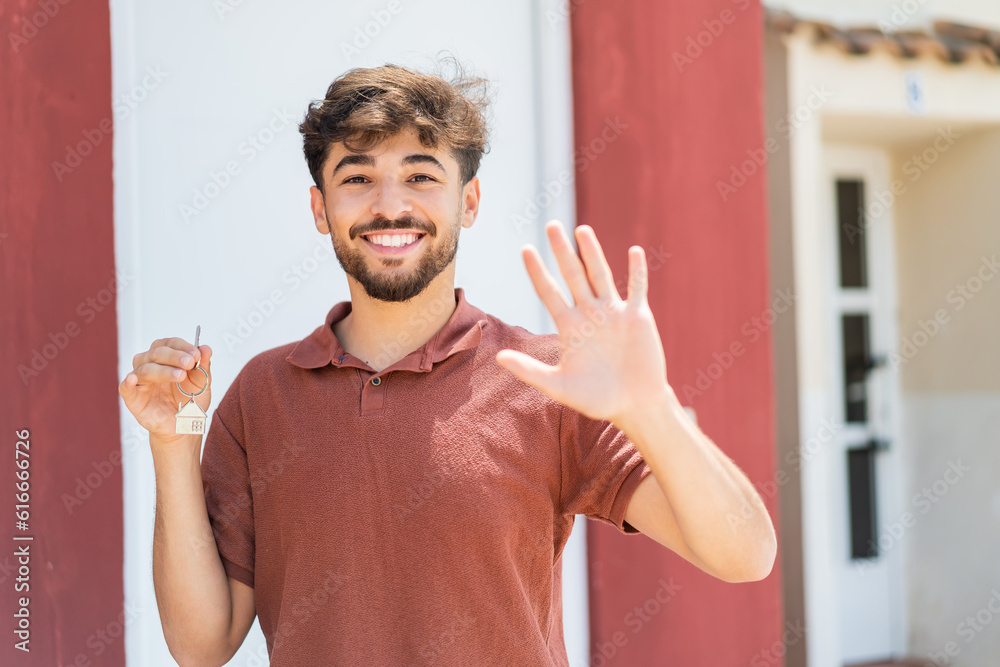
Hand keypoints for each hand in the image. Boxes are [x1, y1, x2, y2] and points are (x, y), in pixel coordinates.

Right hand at [119, 338, 212, 441]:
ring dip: (163, 370)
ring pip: (145, 369)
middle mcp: (150, 366)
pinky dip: (128, 382)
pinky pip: (125, 388)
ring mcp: (140, 382)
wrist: (185, 426)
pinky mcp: (133, 398)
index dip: (182, 346)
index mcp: (166, 359)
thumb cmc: (190, 402)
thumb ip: (203, 366)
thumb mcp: (202, 384)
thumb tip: (206, 348)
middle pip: (156, 353)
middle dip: (175, 356)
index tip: (196, 354)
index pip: (169, 344)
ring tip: (180, 375)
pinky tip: (133, 379)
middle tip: (190, 363)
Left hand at [495, 220, 668, 426]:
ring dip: (592, 252)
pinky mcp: (638, 317)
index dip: (537, 271)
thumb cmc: (597, 399)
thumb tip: (498, 357)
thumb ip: (529, 371)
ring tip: (582, 230)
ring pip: (601, 275)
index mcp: (569, 327)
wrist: (635, 406)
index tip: (525, 249)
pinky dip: (637, 271)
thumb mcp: (559, 386)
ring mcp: (614, 313)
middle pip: (573, 275)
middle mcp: (589, 314)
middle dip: (562, 251)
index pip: (549, 292)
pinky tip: (634, 251)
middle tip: (551, 224)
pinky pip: (637, 289)